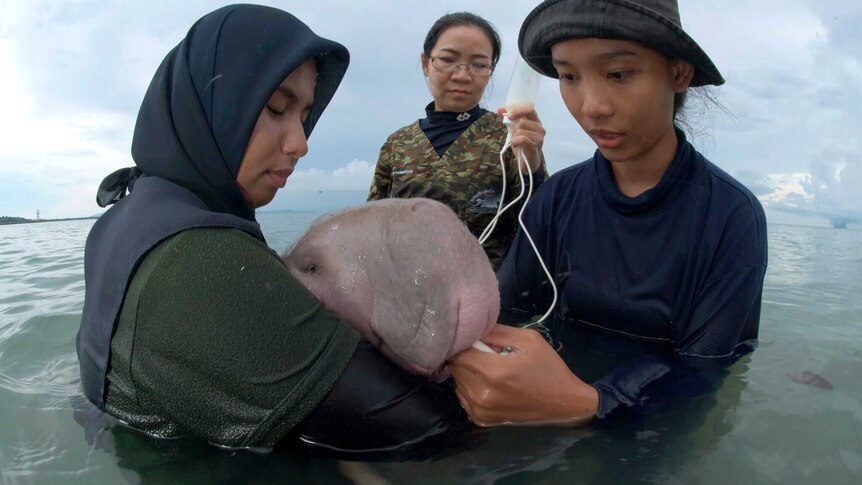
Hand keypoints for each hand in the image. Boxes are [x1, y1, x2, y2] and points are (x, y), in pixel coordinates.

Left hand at [449, 324, 598, 426]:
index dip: (463, 343)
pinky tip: (489, 385)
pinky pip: (463, 397)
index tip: (474, 339)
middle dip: (466, 356)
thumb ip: (496, 331)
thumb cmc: (548, 368)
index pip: (458, 352)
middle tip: (486, 354)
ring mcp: (479, 410)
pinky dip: (470, 388)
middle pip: (455, 367)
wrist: (564, 403)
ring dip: (468, 373)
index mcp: (493, 372)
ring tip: (489, 370)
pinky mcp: (480, 420)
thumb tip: (472, 329)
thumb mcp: (527, 339)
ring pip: (457, 382)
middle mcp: (481, 394)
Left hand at [497, 106, 544, 173]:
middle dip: (514, 128)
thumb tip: (499, 109)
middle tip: (515, 135)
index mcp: (536, 122)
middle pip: (522, 121)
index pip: (530, 110)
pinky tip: (516, 145)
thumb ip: (508, 119)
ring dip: (515, 137)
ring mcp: (539, 137)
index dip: (519, 111)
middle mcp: (540, 128)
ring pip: (520, 130)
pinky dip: (515, 141)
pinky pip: (522, 139)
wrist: (527, 161)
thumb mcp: (514, 130)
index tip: (510, 116)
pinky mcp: (536, 145)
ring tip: (517, 142)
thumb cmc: (522, 144)